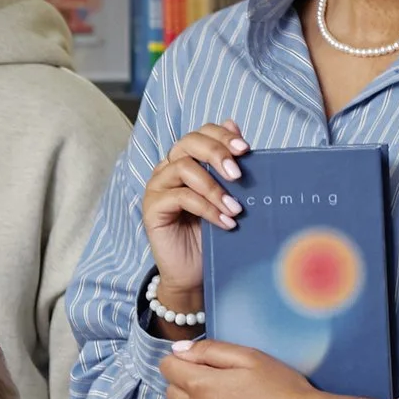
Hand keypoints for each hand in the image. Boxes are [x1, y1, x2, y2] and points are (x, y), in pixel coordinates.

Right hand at [140, 116, 245, 311]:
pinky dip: (207, 208)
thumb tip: (234, 124)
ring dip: (214, 187)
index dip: (222, 136)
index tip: (246, 149)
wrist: (195, 274)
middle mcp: (167, 169)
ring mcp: (157, 188)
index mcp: (185, 161)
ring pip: (183, 168)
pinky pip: (180, 197)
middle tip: (238, 175)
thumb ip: (229, 164)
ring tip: (236, 208)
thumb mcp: (228, 195)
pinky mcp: (151, 209)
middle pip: (188, 143)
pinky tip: (226, 222)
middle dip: (217, 154)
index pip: (200, 134)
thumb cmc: (212, 234)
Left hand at [161, 340, 347, 398]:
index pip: (167, 367)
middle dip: (186, 384)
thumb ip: (209, 351)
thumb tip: (178, 351)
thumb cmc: (282, 388)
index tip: (200, 363)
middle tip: (218, 384)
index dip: (181, 361)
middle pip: (171, 394)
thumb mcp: (249, 357)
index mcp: (201, 386)